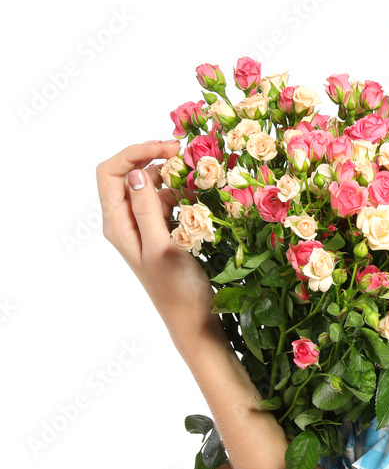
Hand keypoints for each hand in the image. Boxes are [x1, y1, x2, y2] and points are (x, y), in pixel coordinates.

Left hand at [95, 140, 221, 350]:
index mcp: (117, 224)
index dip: (133, 153)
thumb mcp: (162, 247)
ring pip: (148, 184)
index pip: (108, 173)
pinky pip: (164, 200)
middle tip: (183, 153)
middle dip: (152, 156)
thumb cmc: (177, 290)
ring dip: (169, 174)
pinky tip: (199, 194)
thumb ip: (147, 209)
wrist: (192, 320)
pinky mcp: (161, 230)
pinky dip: (180, 191)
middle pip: (127, 173)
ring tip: (197, 174)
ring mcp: (143, 225)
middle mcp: (124, 221)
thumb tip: (136, 172)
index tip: (165, 148)